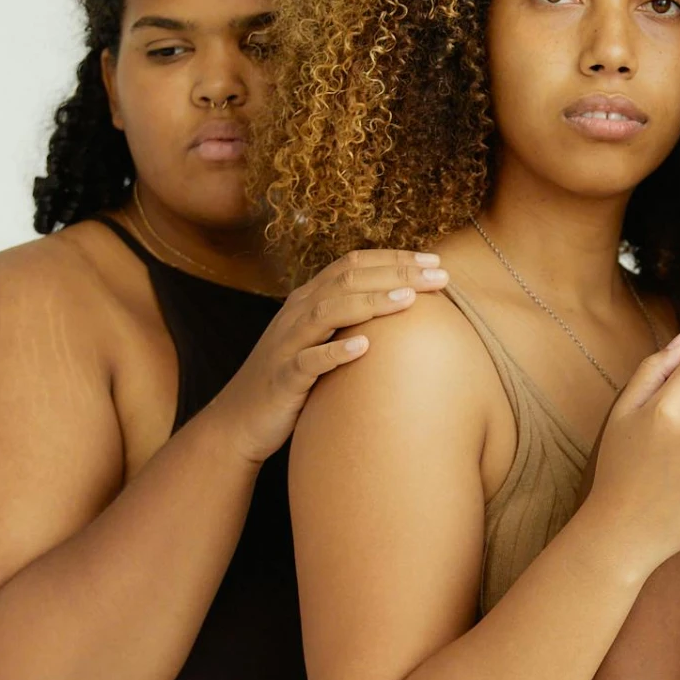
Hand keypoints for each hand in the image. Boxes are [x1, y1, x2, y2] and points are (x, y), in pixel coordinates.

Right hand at [207, 249, 447, 464]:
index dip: (394, 258)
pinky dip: (335, 352)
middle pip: (347, 279)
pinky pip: (308, 361)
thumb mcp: (320, 341)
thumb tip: (403, 308)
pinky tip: (365, 347)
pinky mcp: (283, 378)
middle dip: (395, 273)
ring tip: (409, 300)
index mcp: (309, 300)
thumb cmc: (292, 381)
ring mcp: (288, 344)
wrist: (240, 420)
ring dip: (370, 302)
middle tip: (439, 274)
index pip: (353, 264)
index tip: (435, 260)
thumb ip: (351, 320)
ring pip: (328, 311)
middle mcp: (297, 314)